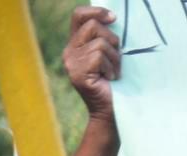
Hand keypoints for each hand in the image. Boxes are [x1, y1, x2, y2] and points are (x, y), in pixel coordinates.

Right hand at [63, 6, 119, 121]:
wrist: (111, 112)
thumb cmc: (116, 84)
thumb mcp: (112, 56)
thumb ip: (106, 39)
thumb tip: (113, 18)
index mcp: (76, 44)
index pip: (79, 16)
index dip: (96, 12)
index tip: (114, 18)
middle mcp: (70, 51)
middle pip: (93, 26)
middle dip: (113, 41)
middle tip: (116, 60)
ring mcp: (72, 63)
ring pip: (100, 43)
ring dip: (115, 59)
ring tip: (113, 73)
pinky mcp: (78, 73)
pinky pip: (100, 57)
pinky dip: (111, 68)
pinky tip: (110, 80)